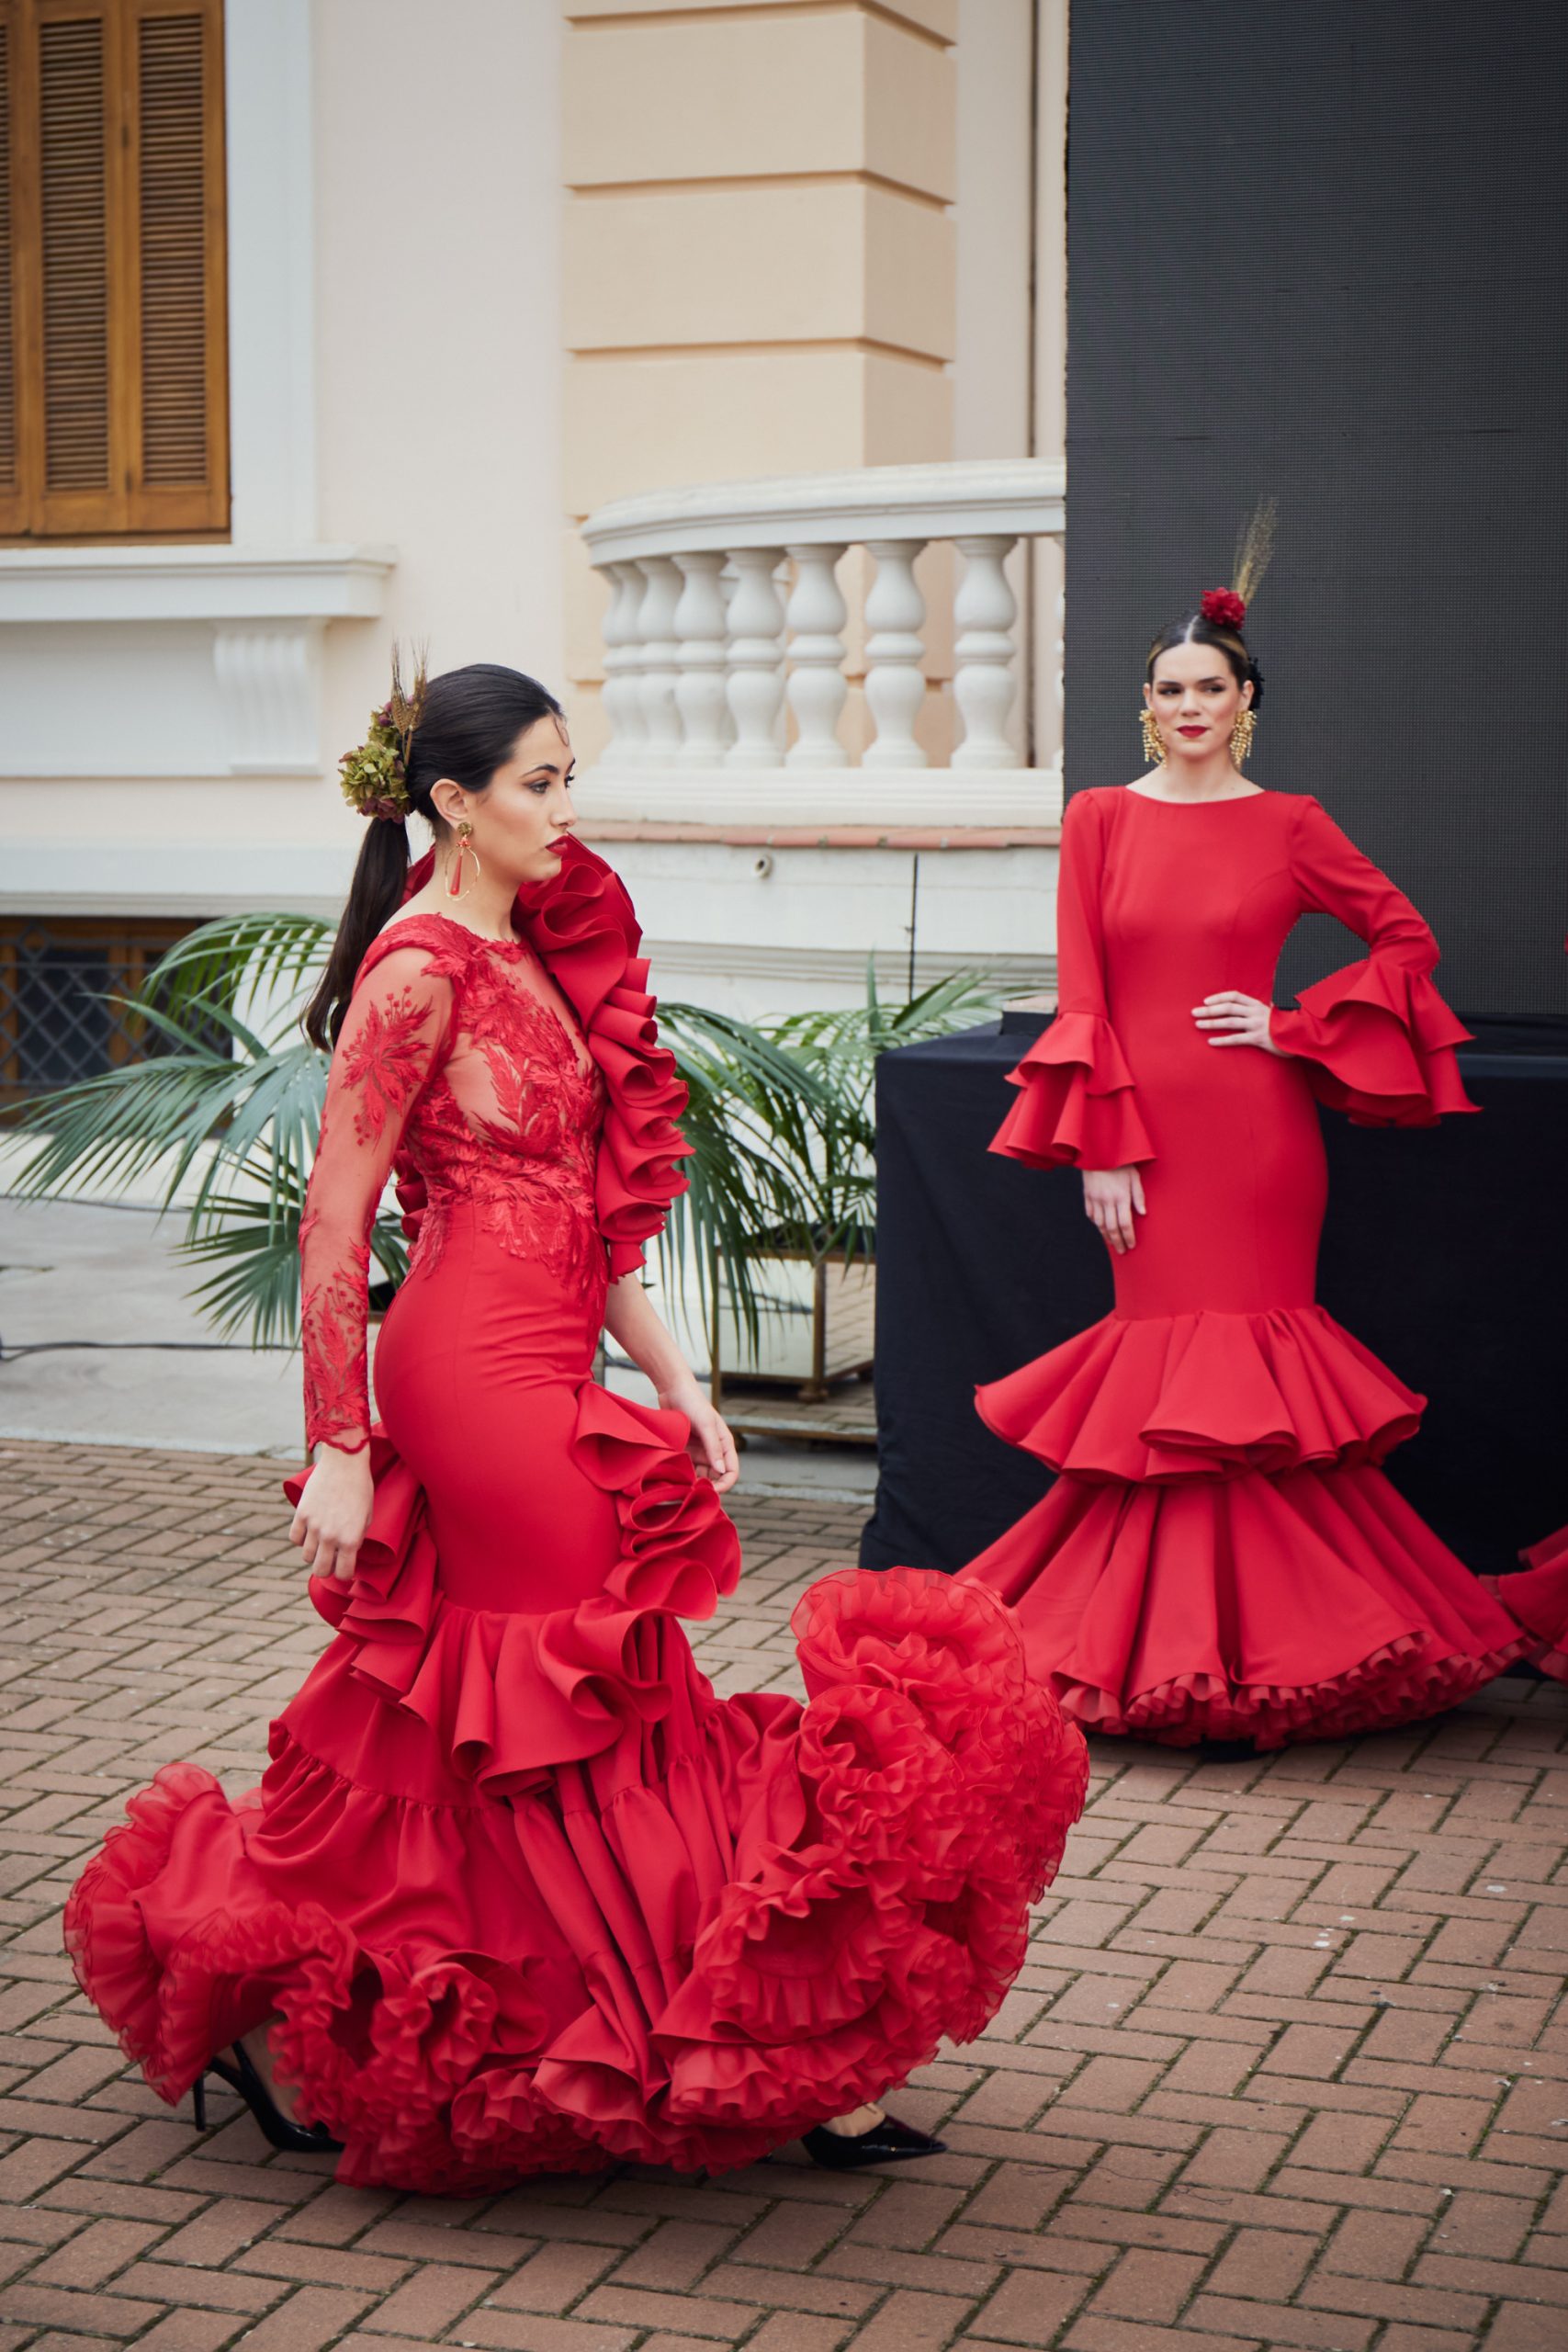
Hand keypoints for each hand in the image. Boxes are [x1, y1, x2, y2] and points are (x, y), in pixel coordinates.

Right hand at [288, 1444, 374, 1583]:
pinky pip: (295, 1538)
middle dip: (327, 1569)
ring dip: (314, 1553)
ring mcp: (314, 1525)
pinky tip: (309, 1531)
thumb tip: (347, 1551)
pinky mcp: (301, 1514)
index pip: (343, 1573)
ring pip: (306, 1556)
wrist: (345, 1462)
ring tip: (321, 1543)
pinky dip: (301, 1538)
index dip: (345, 1573)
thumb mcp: (367, 1515)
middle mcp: (331, 1536)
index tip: (345, 1567)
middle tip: (331, 1560)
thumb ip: (357, 1537)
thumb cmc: (361, 1487)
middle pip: (321, 1570)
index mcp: (351, 1539)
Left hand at [659, 1376, 739, 1492]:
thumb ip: (714, 1448)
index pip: (731, 1472)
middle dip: (707, 1487)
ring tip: (682, 1486)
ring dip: (693, 1483)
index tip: (710, 1491)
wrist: (673, 1389)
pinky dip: (683, 1475)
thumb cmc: (693, 1402)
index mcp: (724, 1444)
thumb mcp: (706, 1424)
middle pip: (716, 1478)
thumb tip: (721, 1471)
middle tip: (693, 1492)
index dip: (724, 1484)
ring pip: (700, 1476)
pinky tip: (675, 1478)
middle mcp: (713, 1451)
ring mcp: (698, 1452)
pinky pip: (687, 1469)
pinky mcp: (685, 1451)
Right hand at [1082, 1165, 1145, 1254]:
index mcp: (1121, 1197)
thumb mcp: (1134, 1176)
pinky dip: (1097, 1224)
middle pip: (1112, 1228)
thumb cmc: (1120, 1163)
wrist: (1098, 1152)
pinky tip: (1101, 1229)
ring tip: (1112, 1244)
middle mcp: (1107, 1201)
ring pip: (1100, 1224)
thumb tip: (1142, 1213)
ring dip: (1106, 1236)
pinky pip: (1091, 1215)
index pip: (1125, 1224)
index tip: (1131, 1245)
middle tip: (1122, 1251)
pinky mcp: (1087, 1197)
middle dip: (1118, 1242)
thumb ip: (1139, 1196)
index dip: (1128, 1237)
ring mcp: (1095, 1200)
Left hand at [1192, 991, 1283, 1053]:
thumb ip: (1268, 1005)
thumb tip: (1269, 998)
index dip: (1219, 997)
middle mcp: (1256, 1012)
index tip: (1205, 1001)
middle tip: (1194, 1013)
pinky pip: (1236, 1039)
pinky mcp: (1258, 1039)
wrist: (1301, 1036)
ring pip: (1229, 1022)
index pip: (1235, 996)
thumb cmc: (1286, 1025)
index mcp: (1258, 1004)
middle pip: (1228, 1008)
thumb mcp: (1276, 1011)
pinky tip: (1211, 1042)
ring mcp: (1257, 1025)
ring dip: (1212, 1023)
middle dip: (1209, 1010)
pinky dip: (1222, 1040)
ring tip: (1198, 1025)